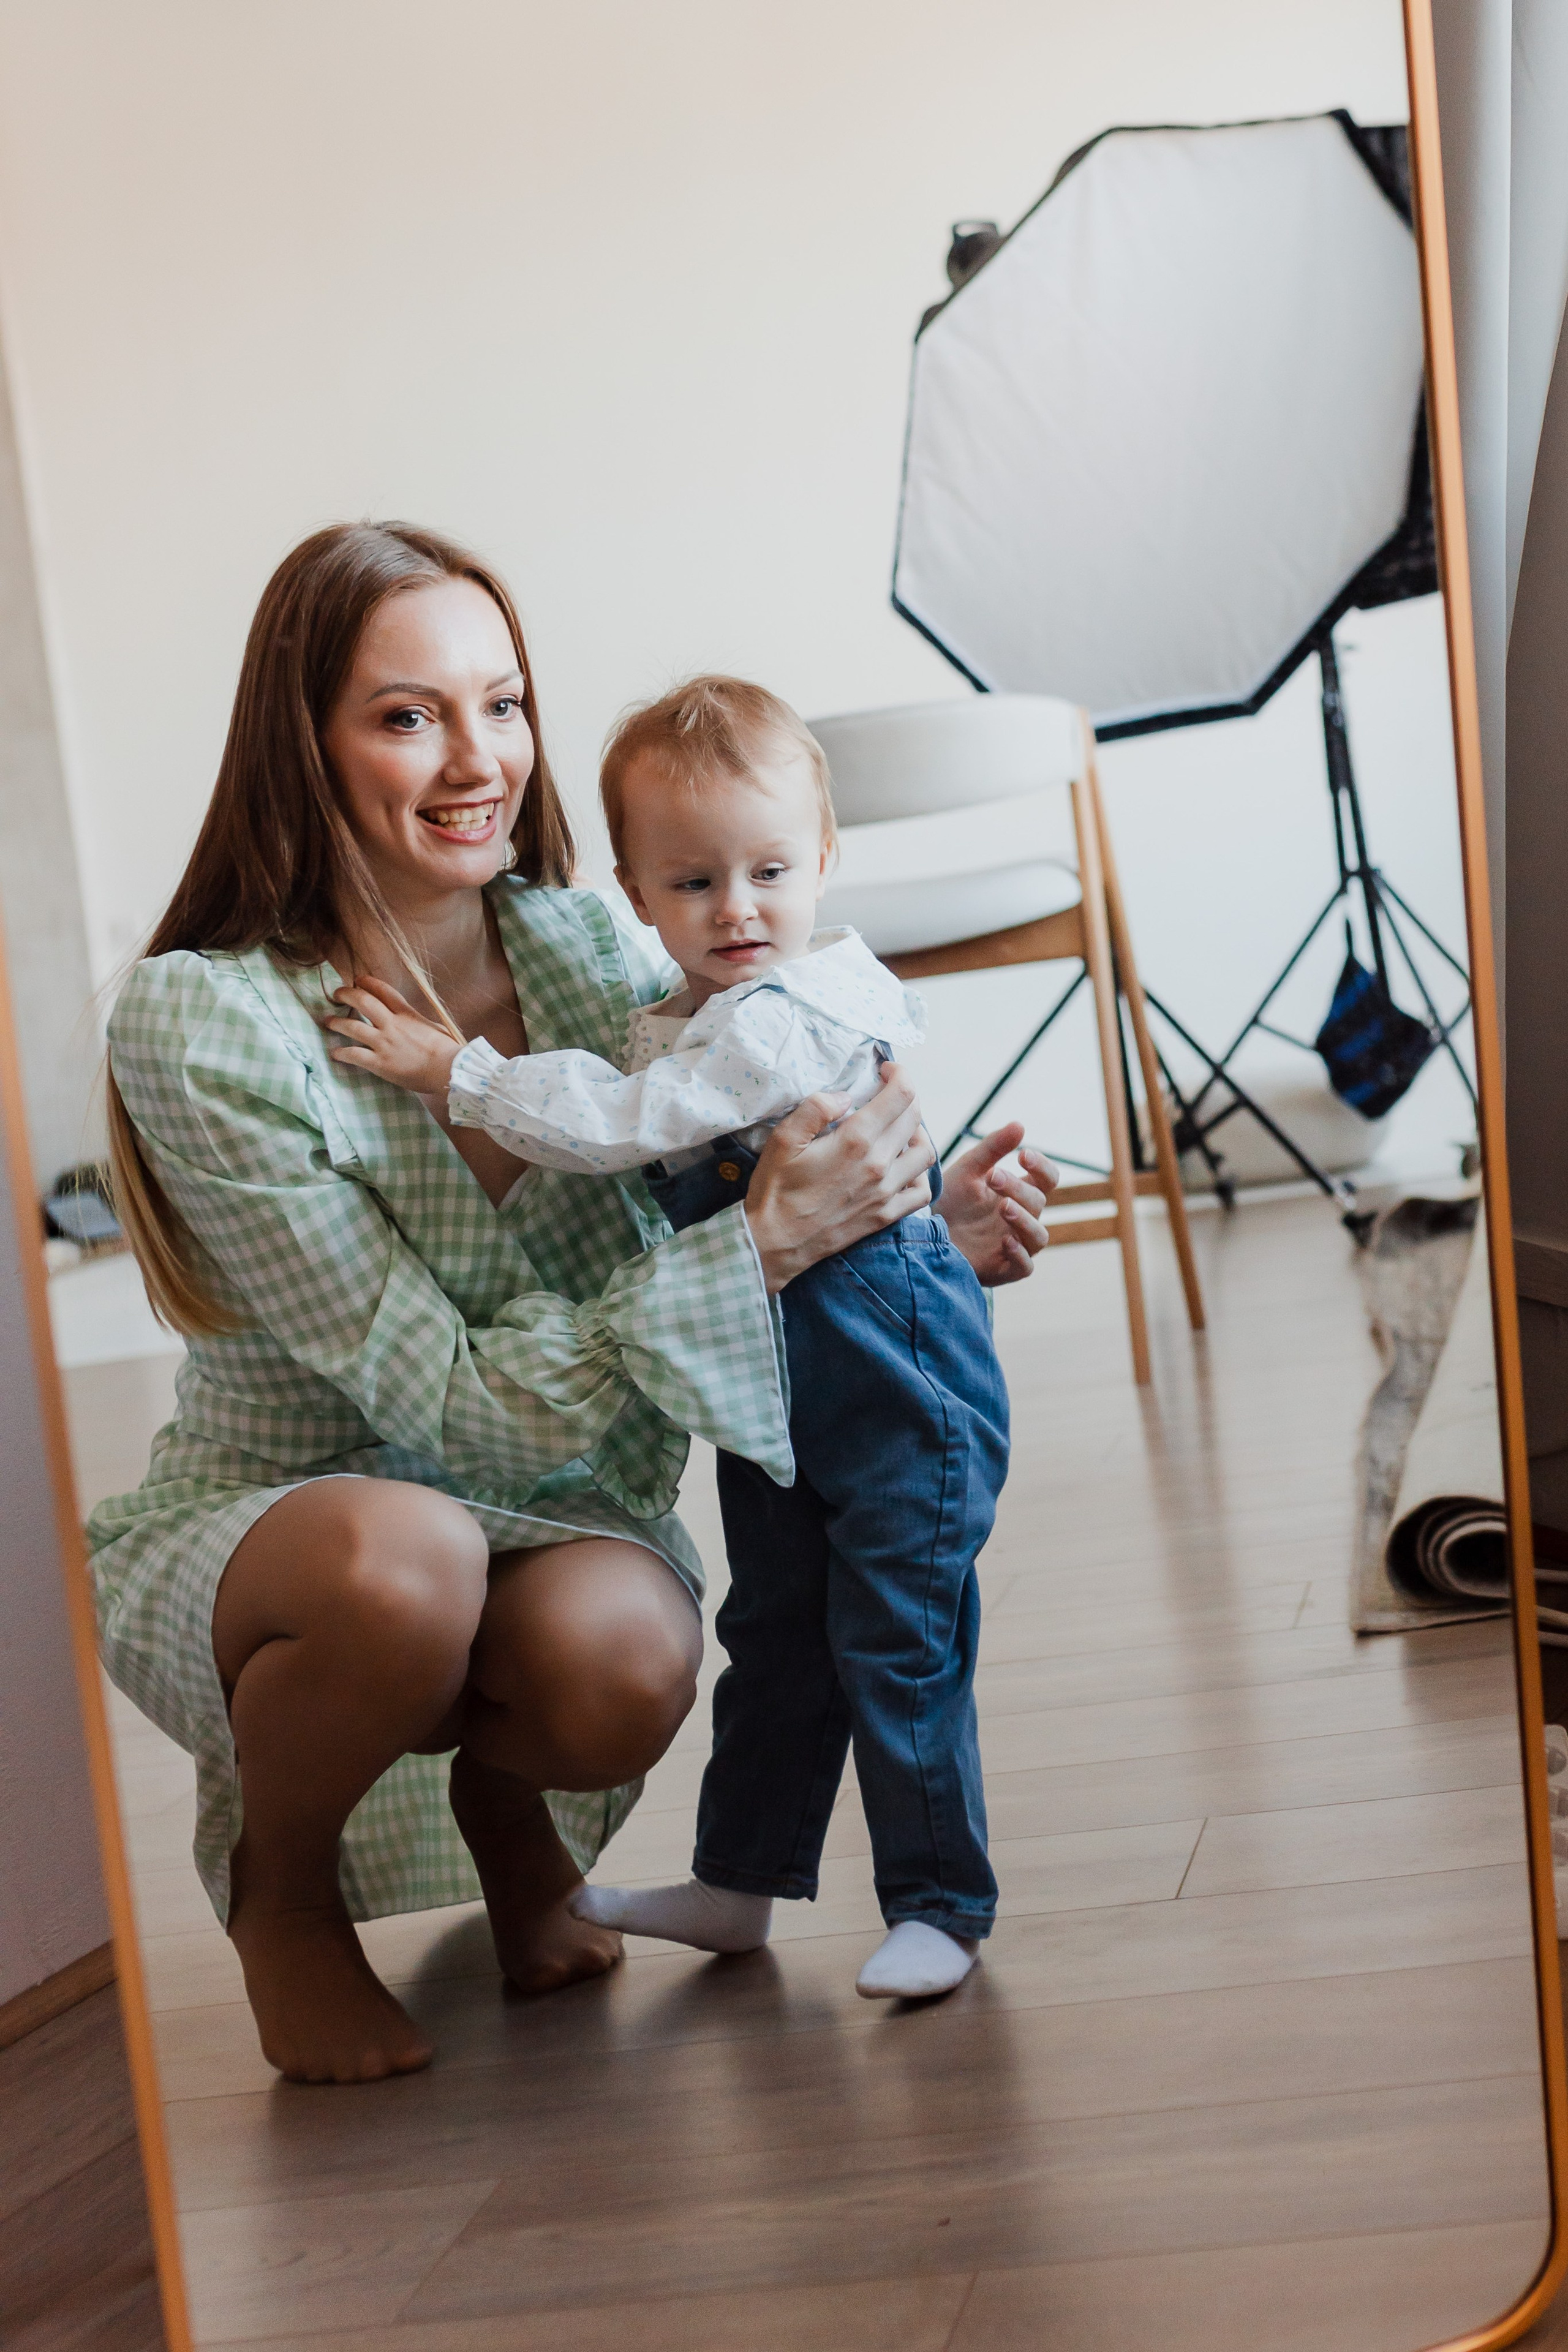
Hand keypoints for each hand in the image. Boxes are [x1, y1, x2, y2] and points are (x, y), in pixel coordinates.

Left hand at [324, 977, 462, 1094]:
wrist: (448, 1070)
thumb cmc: (447, 1050)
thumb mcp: (435, 1027)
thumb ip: (420, 1022)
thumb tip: (417, 1022)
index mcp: (407, 1014)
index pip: (383, 990)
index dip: (367, 982)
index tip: (358, 980)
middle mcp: (392, 1024)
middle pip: (363, 1001)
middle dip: (346, 994)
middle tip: (337, 994)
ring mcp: (384, 1043)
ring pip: (352, 1026)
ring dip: (337, 1022)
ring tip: (328, 1021)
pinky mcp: (379, 1063)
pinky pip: (354, 1054)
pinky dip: (341, 1053)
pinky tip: (335, 1053)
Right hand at [744, 1064, 933, 1293]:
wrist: (774, 1243)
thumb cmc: (775, 1190)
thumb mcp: (783, 1139)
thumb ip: (816, 1108)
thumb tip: (846, 1095)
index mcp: (855, 1140)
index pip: (900, 1095)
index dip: (899, 1074)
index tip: (886, 1070)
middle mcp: (879, 1164)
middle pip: (915, 1118)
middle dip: (906, 1096)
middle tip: (888, 1093)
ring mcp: (886, 1192)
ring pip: (926, 1152)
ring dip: (918, 1132)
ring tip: (898, 1128)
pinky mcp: (886, 1215)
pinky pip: (922, 1191)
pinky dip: (920, 1173)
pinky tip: (903, 1166)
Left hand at [939, 1122, 1058, 1284]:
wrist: (920, 1234)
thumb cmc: (949, 1200)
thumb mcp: (967, 1170)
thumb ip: (992, 1149)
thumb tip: (1020, 1125)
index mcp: (1019, 1192)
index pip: (1047, 1179)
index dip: (1042, 1166)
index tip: (1023, 1155)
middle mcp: (1022, 1219)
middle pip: (1038, 1202)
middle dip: (1018, 1188)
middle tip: (993, 1177)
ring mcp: (1015, 1245)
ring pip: (1039, 1236)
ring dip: (1025, 1220)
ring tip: (1004, 1207)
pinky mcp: (1003, 1269)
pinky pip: (1025, 1266)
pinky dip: (1019, 1254)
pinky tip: (1006, 1241)